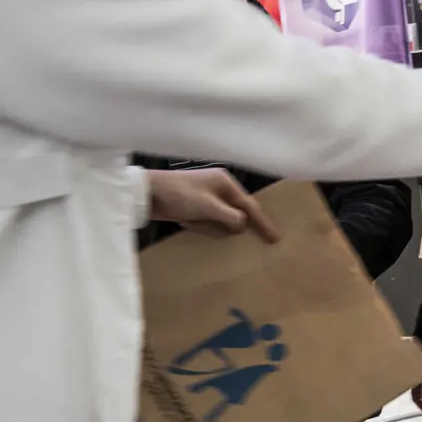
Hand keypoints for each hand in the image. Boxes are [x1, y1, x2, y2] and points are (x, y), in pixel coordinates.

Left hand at [147, 168, 279, 241]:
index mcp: (225, 183)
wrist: (147, 193)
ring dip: (210, 226)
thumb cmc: (179, 195)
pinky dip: (201, 226)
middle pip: (236, 213)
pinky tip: (187, 222)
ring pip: (222, 220)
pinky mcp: (196, 207)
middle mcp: (219, 189)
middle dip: (228, 225)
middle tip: (221, 231)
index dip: (263, 223)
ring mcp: (207, 198)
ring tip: (192, 221)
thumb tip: (243, 225)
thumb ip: (229, 216)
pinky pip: (208, 222)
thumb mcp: (207, 206)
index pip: (250, 206)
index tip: (274, 239)